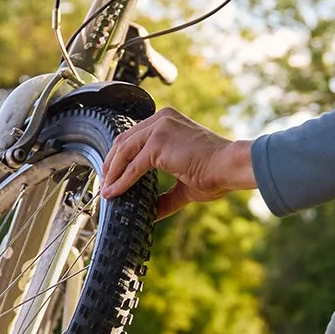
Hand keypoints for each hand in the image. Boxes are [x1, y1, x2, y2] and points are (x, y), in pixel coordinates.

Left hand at [98, 107, 255, 218]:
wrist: (230, 167)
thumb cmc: (216, 173)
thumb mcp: (184, 184)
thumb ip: (164, 196)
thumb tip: (151, 213)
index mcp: (168, 121)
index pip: (135, 136)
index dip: (120, 156)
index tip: (112, 174)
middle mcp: (162, 119)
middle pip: (124, 140)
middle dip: (111, 164)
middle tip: (104, 183)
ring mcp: (159, 128)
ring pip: (124, 150)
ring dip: (111, 172)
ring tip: (106, 190)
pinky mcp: (158, 144)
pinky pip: (133, 166)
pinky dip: (121, 181)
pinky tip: (115, 193)